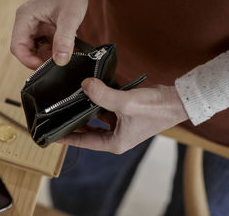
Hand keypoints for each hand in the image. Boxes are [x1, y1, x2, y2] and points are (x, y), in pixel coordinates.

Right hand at [10, 0, 94, 68]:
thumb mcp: (69, 17)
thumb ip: (64, 40)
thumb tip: (60, 61)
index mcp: (25, 17)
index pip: (17, 47)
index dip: (28, 61)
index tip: (44, 67)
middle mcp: (26, 22)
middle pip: (25, 50)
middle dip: (40, 59)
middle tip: (56, 62)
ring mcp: (33, 25)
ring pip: (35, 49)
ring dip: (48, 55)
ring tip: (63, 54)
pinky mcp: (42, 28)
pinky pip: (43, 44)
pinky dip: (53, 50)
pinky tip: (65, 49)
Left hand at [59, 78, 188, 153]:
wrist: (177, 100)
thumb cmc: (156, 108)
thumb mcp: (126, 103)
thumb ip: (103, 95)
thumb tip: (85, 85)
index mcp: (115, 143)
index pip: (84, 142)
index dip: (67, 138)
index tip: (50, 135)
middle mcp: (116, 136)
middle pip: (87, 132)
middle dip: (73, 123)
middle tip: (56, 115)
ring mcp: (120, 125)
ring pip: (95, 119)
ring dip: (84, 110)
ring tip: (68, 101)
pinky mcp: (123, 113)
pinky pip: (104, 109)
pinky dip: (96, 102)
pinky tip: (87, 91)